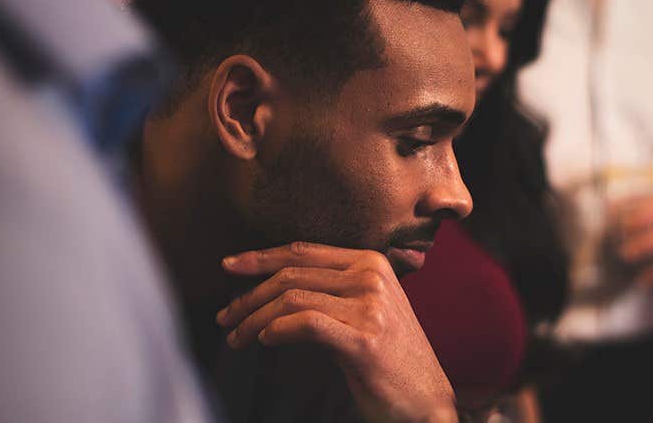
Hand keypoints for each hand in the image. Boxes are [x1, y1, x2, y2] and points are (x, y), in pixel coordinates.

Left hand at [217, 241, 456, 422]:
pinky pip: (305, 324)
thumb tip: (270, 288)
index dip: (261, 257)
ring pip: (292, 299)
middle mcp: (371, 276)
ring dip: (254, 319)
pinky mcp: (365, 339)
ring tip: (237, 337)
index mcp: (370, 262)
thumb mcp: (365, 310)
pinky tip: (264, 341)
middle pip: (292, 274)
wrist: (427, 401)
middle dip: (249, 295)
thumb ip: (330, 290)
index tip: (230, 266)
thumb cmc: (390, 358)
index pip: (303, 251)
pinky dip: (277, 330)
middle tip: (226, 316)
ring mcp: (370, 306)